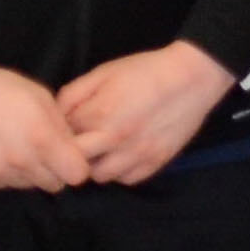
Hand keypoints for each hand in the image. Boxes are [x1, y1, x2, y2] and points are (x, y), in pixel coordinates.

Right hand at [0, 59, 87, 192]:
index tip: (72, 156)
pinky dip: (10, 174)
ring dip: (33, 173)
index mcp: (43, 138)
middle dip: (56, 171)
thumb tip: (76, 149)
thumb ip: (62, 128)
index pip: (77, 175)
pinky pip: (7, 184)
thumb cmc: (4, 89)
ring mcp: (0, 171)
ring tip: (21, 149)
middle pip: (55, 184)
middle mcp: (22, 160)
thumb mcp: (43, 99)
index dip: (78, 166)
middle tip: (46, 152)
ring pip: (31, 186)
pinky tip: (2, 153)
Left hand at [55, 41, 236, 185]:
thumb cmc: (145, 70)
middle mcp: (115, 139)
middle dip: (74, 153)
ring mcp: (137, 153)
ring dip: (97, 165)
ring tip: (104, 150)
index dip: (60, 132)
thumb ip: (73, 94)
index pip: (61, 137)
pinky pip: (127, 179)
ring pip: (100, 176)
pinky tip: (124, 155)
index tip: (67, 126)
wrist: (193, 76)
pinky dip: (121, 171)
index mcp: (99, 114)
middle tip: (81, 141)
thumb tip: (56, 117)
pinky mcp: (156, 161)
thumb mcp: (103, 72)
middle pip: (76, 162)